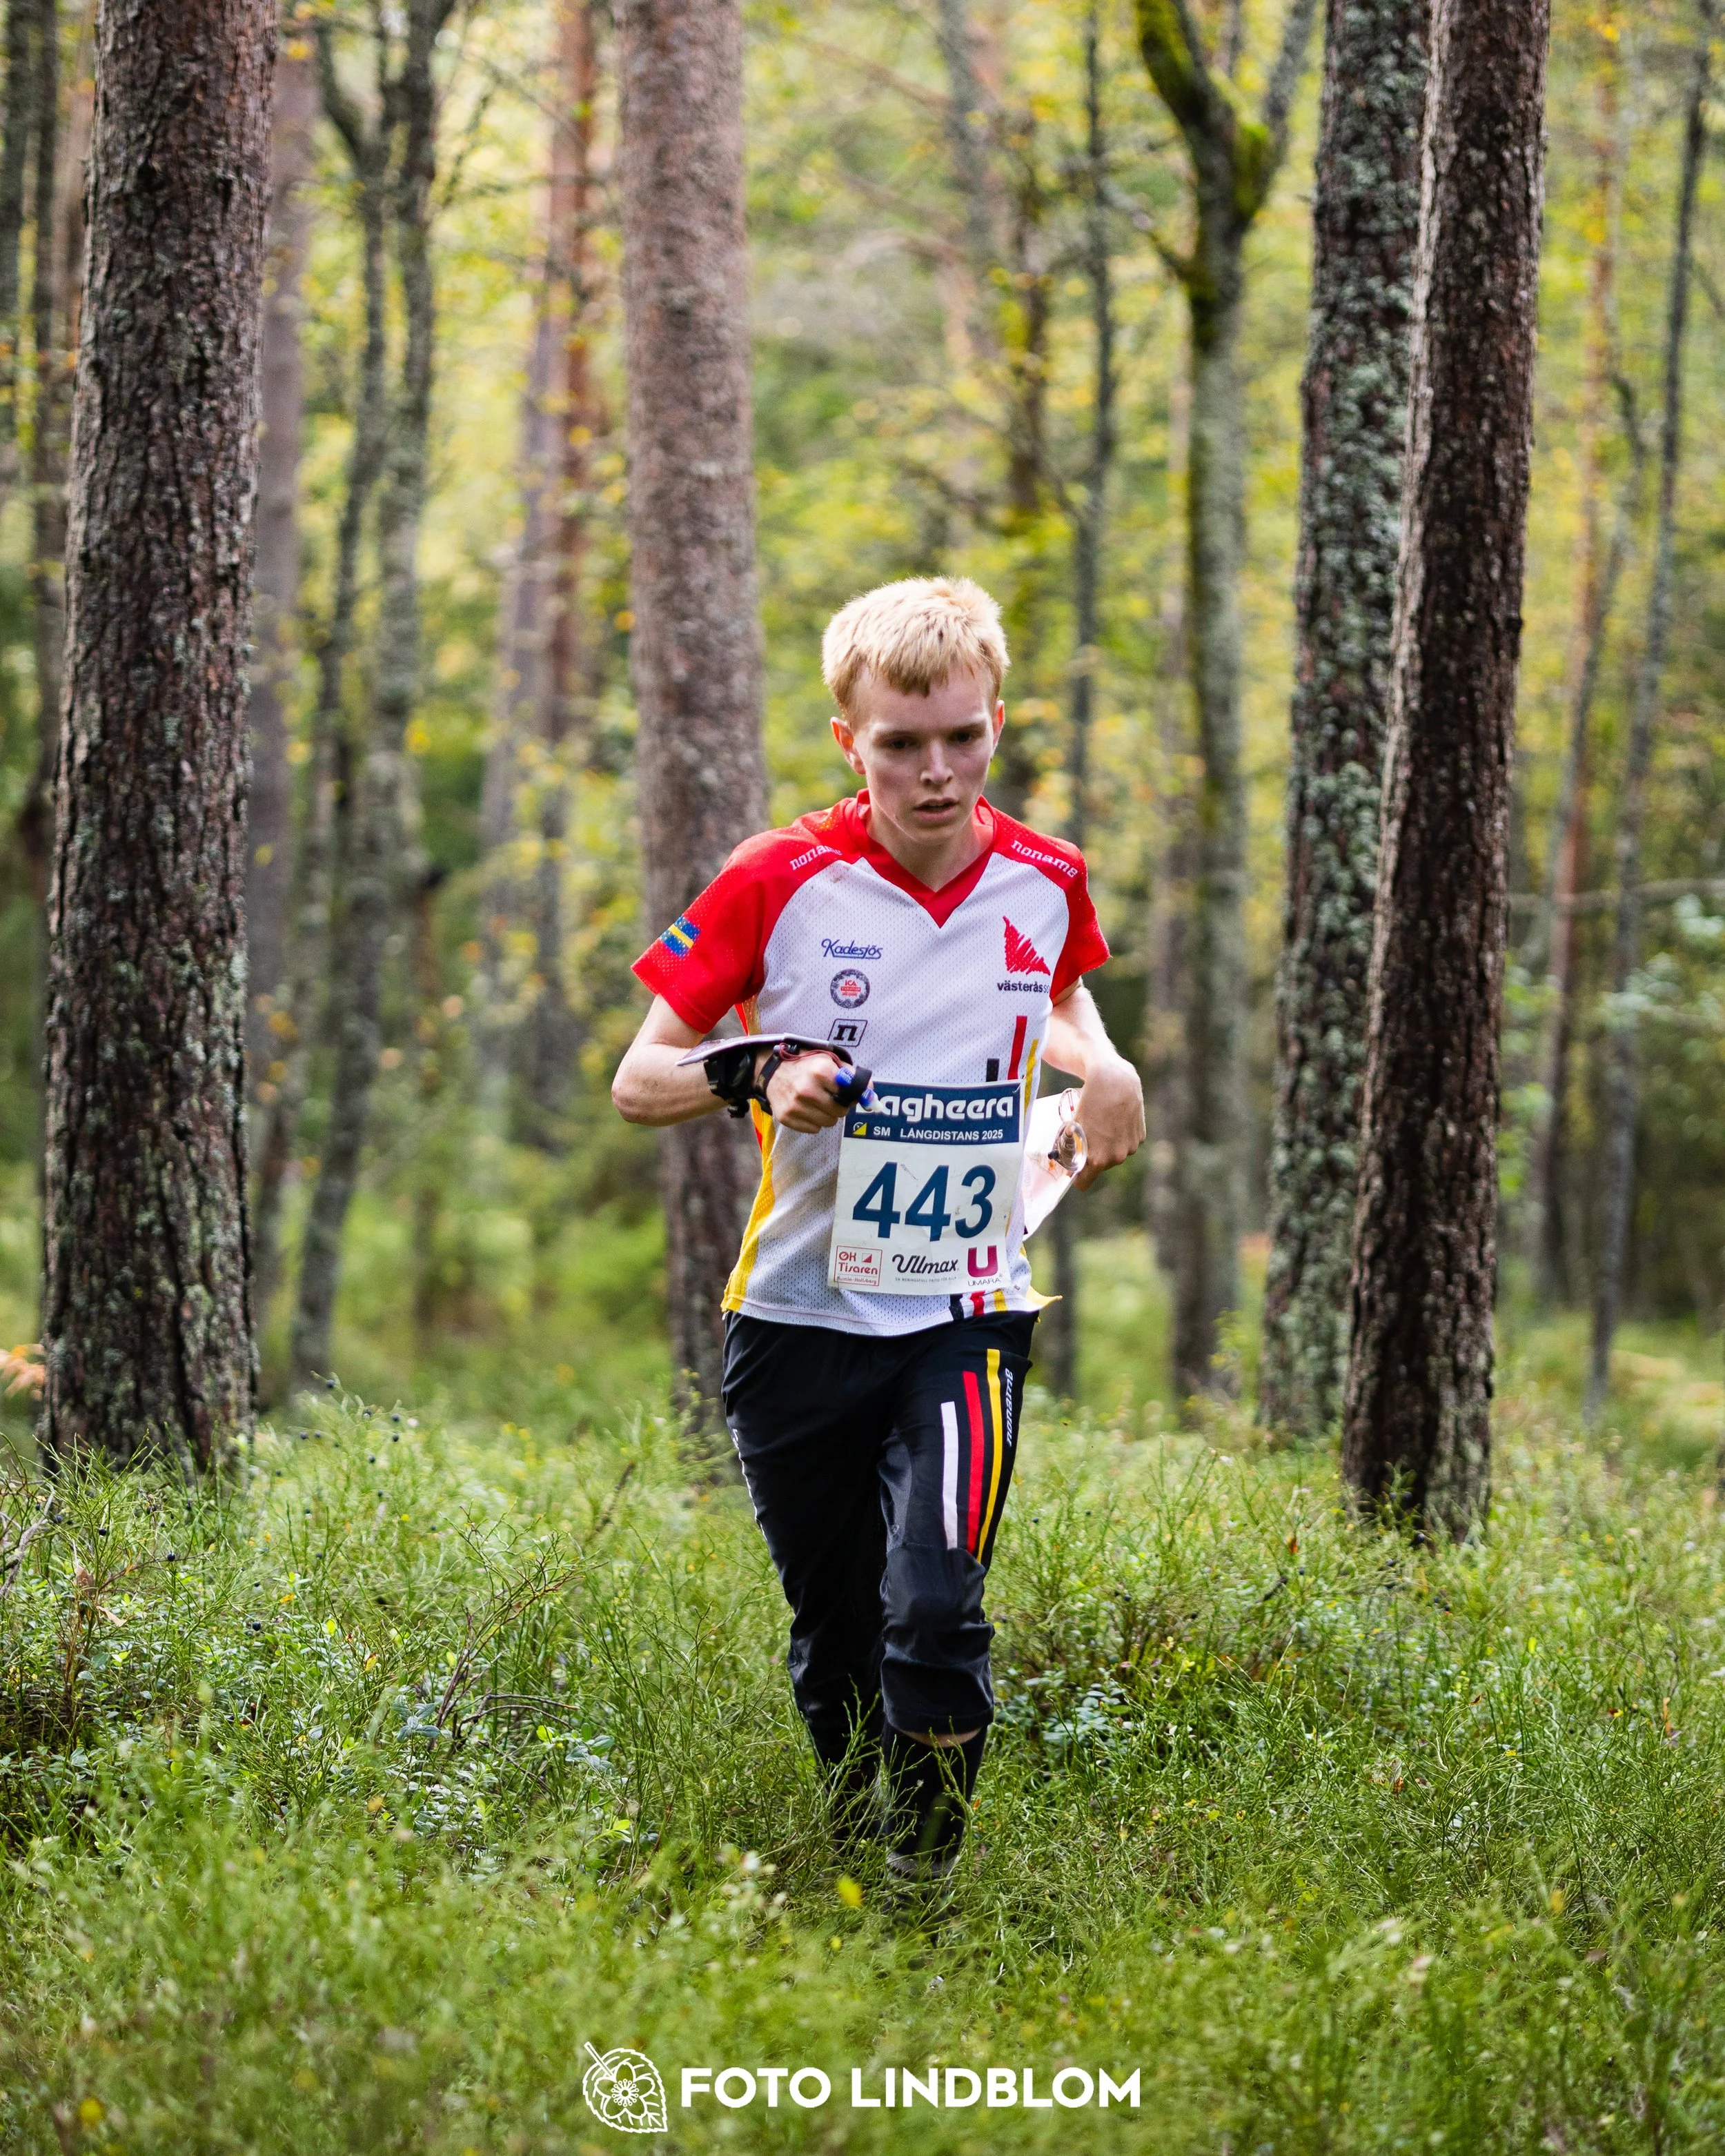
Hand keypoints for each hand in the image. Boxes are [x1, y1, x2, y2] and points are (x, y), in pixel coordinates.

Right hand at [762, 1049, 848, 1132]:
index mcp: (820, 1071)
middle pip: (840, 1111)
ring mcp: (795, 1105)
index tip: (843, 1090)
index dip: (849, 1093)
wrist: (773, 1071)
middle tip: (830, 1097)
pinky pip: (814, 1129)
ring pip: (828, 1122)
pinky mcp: (787, 1117)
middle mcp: (807, 1089)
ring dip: (827, 1115)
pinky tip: (807, 1109)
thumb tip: (869, 1094)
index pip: (850, 1094)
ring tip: (817, 1103)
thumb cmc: (805, 1065)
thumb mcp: (829, 1061)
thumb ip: (852, 1075)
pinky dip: (814, 1121)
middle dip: (839, 1105)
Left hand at [1072, 1051, 1144, 1188]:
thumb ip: (1072, 1148)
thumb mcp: (1074, 1127)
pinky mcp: (1140, 1137)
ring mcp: (1130, 1148)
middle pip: (1100, 1166)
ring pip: (1115, 1154)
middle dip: (1093, 1156)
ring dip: (1108, 1145)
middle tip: (1087, 1136)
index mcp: (1097, 1159)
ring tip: (1103, 1124)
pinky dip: (1120, 1135)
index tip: (1073, 1167)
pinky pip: (1127, 1143)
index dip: (1076, 1176)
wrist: (1114, 1080)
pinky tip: (1116, 1119)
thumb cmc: (1090, 1102)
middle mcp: (1116, 1158)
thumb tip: (1068, 1164)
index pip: (1084, 1183)